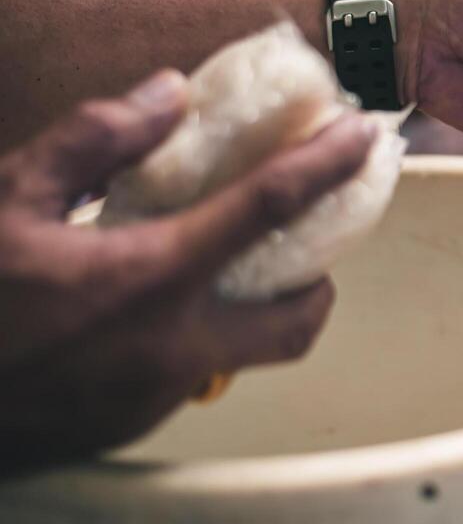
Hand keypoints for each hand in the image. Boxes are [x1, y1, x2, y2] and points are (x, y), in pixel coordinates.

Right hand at [0, 71, 374, 471]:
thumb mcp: (4, 198)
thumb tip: (168, 94)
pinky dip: (190, 338)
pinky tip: (140, 309)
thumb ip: (94, 140)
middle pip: (298, 320)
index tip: (366, 136)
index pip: (271, 208)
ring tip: (212, 264)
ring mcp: (152, 400)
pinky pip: (187, 377)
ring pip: (243, 355)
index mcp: (150, 280)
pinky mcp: (125, 429)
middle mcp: (171, 350)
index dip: (328, 165)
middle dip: (317, 279)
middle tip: (297, 239)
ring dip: (249, 311)